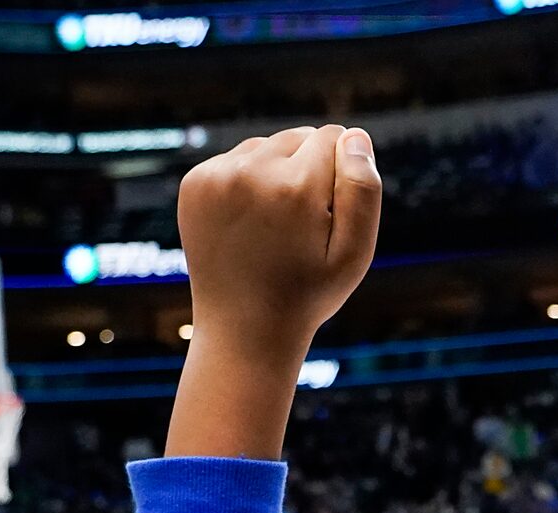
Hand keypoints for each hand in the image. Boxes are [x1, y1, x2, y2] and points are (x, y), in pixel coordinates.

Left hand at [169, 125, 379, 457]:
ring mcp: (216, 176)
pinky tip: (248, 226)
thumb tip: (354, 136)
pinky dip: (244, 183)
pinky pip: (234, 160)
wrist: (242, 331)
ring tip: (274, 228)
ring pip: (266, 146)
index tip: (329, 216)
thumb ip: (363, 191)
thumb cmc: (306, 295)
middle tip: (301, 227)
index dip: (341, 173)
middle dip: (308, 170)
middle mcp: (251, 171)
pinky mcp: (195, 183)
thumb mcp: (354, 254)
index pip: (335, 137)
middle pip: (299, 136)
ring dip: (276, 174)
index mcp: (295, 187)